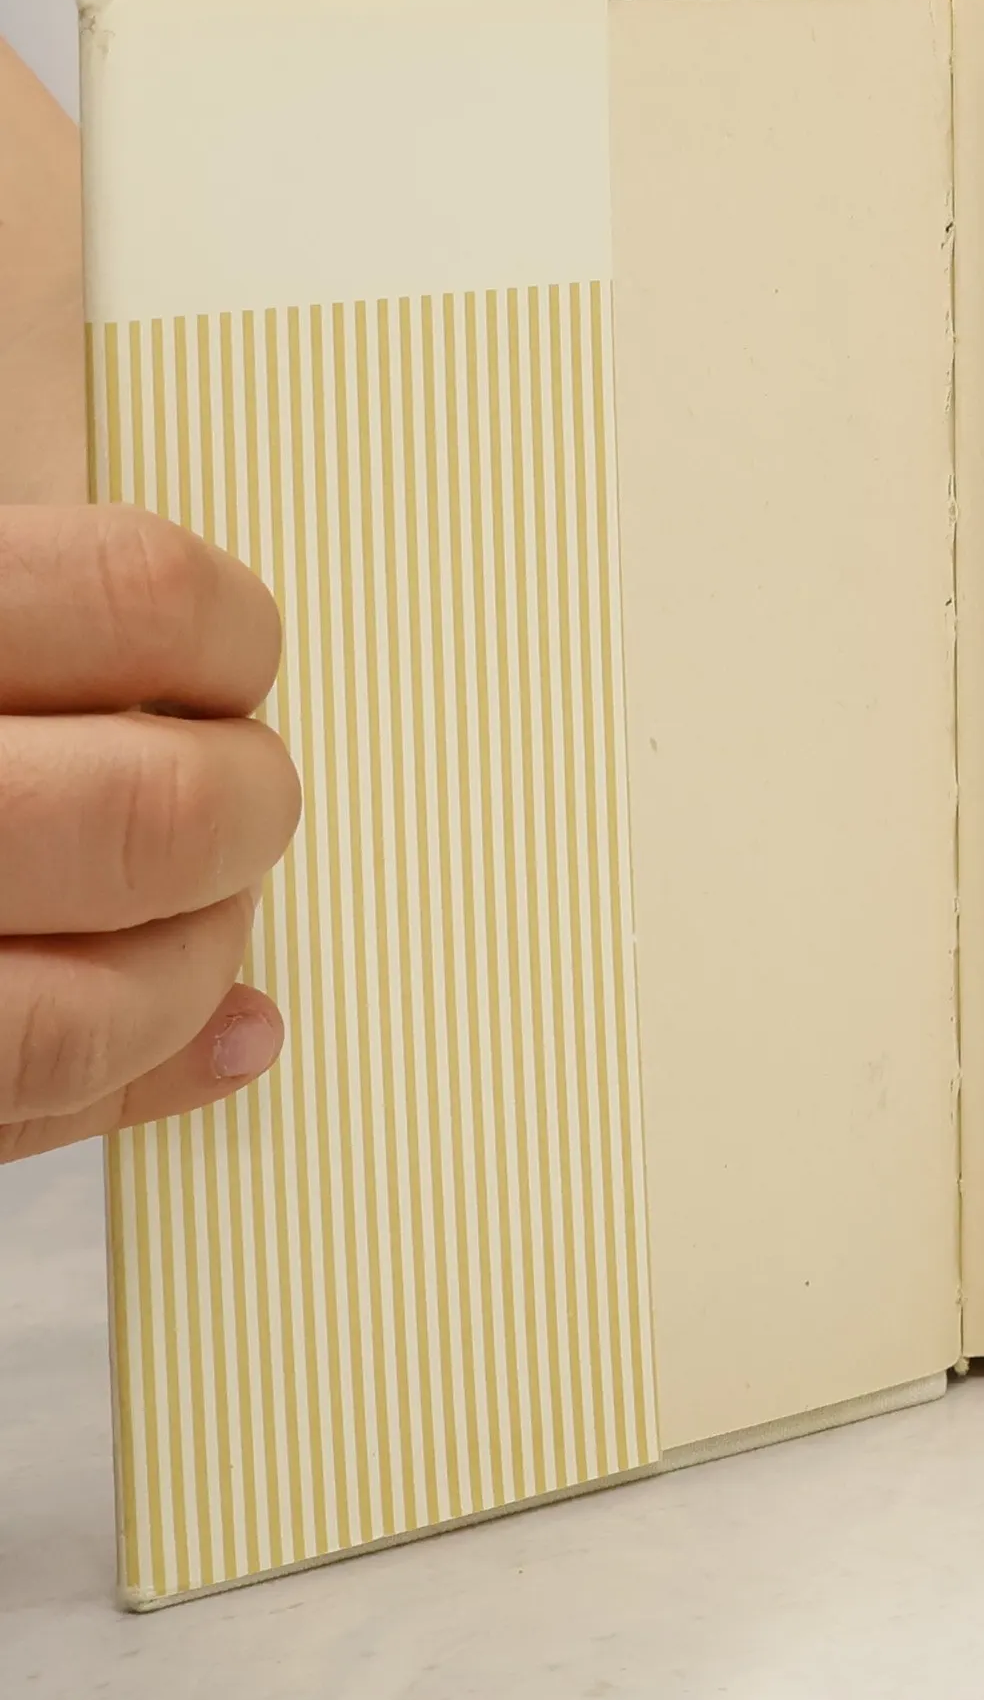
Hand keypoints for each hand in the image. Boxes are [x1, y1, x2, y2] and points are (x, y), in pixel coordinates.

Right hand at [0, 506, 300, 1160]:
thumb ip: (25, 610)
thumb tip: (197, 616)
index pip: (141, 599)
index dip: (226, 633)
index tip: (229, 652)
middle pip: (162, 809)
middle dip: (242, 809)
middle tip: (233, 794)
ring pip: (101, 1004)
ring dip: (201, 959)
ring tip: (195, 913)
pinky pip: (32, 1101)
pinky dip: (150, 1072)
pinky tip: (229, 1035)